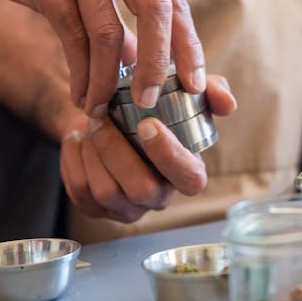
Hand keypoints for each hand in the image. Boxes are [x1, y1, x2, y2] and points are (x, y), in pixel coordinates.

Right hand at [0, 0, 205, 117]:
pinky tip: (81, 94)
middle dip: (158, 64)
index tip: (196, 85)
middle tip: (151, 102)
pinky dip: (79, 72)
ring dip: (108, 79)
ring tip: (103, 108)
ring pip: (108, 31)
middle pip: (156, 11)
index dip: (189, 47)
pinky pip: (72, 36)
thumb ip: (125, 19)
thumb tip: (146, 69)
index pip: (176, 3)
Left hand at [59, 74, 236, 222]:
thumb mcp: (185, 91)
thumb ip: (211, 90)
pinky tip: (75, 137)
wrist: (111, 117)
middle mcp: (159, 198)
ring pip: (106, 192)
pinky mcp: (95, 209)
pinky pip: (80, 193)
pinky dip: (73, 160)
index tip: (147, 123)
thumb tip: (228, 103)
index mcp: (187, 173)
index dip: (168, 155)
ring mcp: (126, 208)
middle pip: (141, 190)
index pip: (189, 178)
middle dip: (118, 152)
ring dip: (93, 154)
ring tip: (88, 124)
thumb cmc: (153, 106)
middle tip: (101, 119)